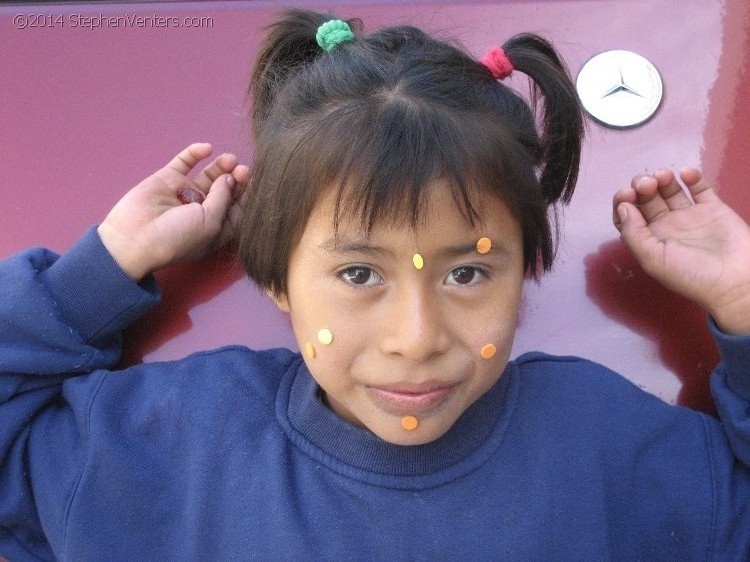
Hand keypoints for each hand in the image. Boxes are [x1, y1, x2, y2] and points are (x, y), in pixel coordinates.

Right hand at [98, 143, 249, 281]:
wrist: (134, 239)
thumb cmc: (176, 239)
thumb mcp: (210, 222)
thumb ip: (223, 199)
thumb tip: (229, 178)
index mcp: (215, 229)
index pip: (238, 210)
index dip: (249, 196)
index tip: (260, 184)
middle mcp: (201, 212)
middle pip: (226, 191)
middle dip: (237, 180)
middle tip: (244, 170)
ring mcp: (184, 194)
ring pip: (209, 176)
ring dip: (221, 166)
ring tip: (231, 160)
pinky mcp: (167, 180)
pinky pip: (184, 162)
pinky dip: (196, 153)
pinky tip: (207, 148)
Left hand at [613, 168, 749, 334]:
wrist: (736, 281)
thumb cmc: (692, 276)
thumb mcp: (653, 259)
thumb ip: (633, 233)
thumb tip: (623, 207)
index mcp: (649, 240)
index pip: (627, 215)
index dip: (623, 201)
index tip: (628, 194)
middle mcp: (667, 227)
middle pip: (646, 199)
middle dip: (641, 186)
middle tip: (647, 184)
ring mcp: (690, 217)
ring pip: (669, 190)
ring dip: (662, 178)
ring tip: (663, 176)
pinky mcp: (713, 209)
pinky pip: (699, 188)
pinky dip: (691, 177)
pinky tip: (686, 173)